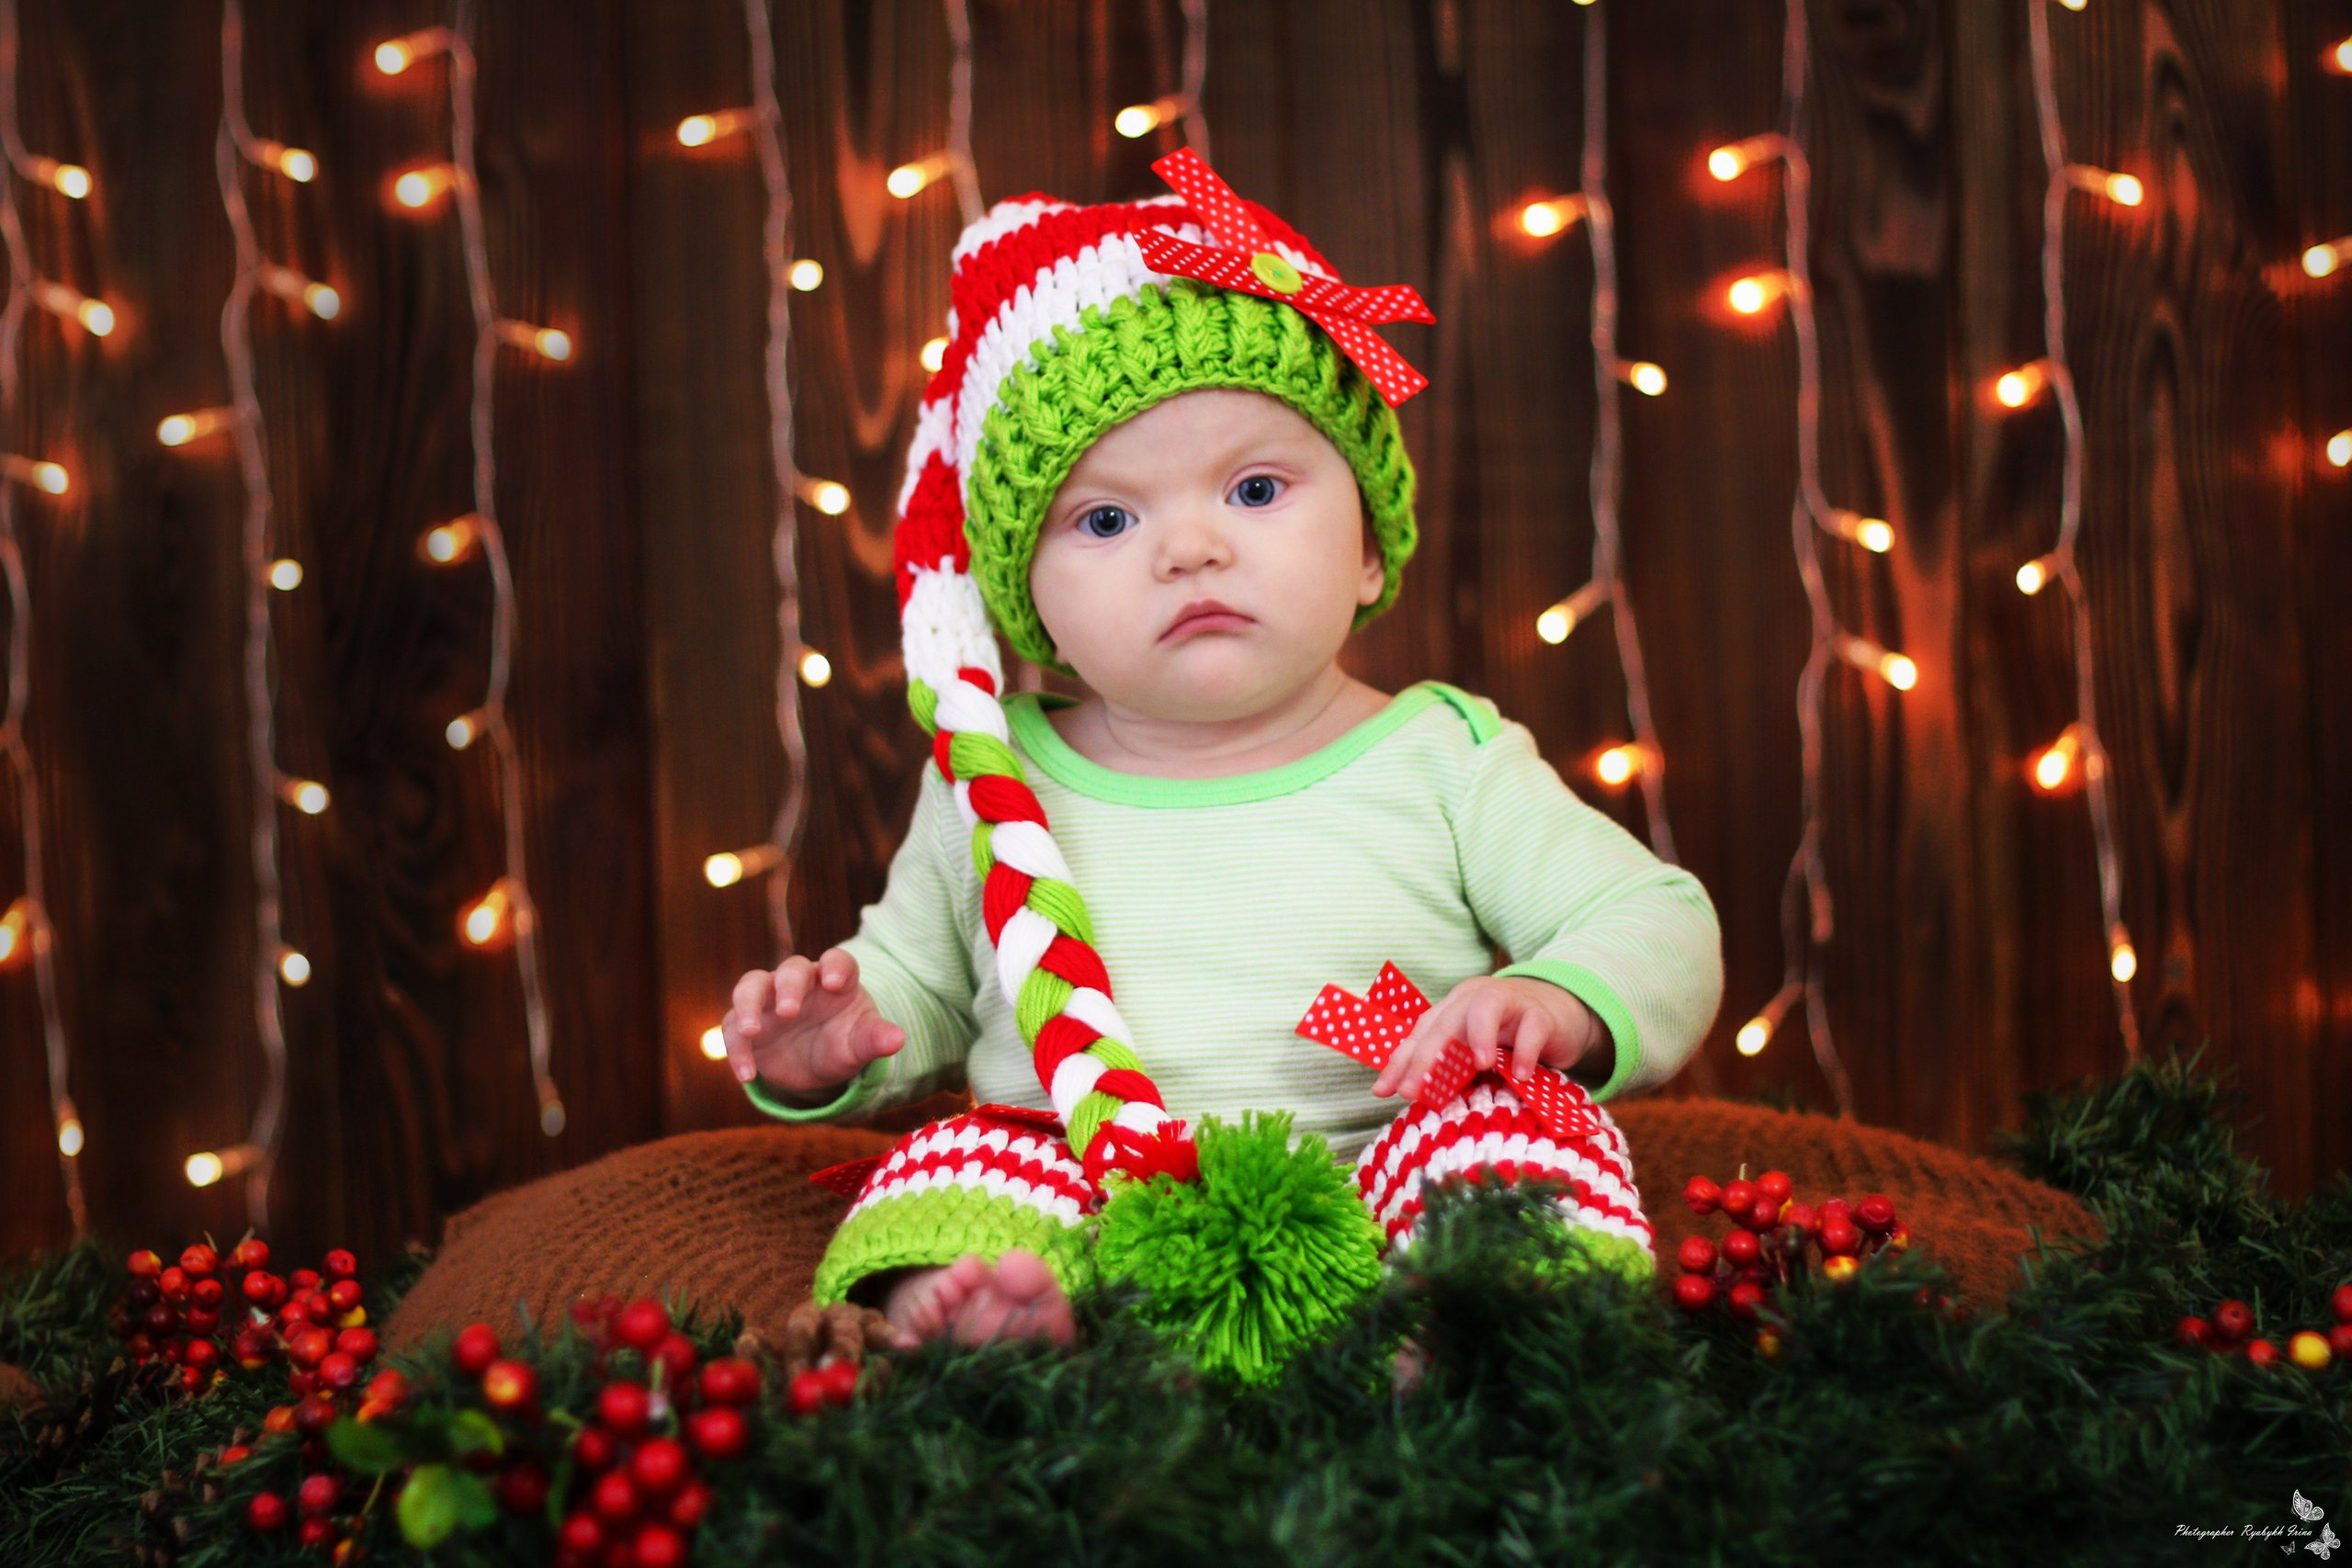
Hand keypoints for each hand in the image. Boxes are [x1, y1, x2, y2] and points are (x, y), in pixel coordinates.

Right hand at [723, 947, 904, 1093]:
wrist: (816, 1065)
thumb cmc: (844, 1042)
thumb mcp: (860, 1045)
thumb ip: (876, 1039)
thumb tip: (898, 1039)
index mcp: (835, 980)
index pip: (837, 961)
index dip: (835, 967)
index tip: (834, 982)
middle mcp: (800, 983)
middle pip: (791, 970)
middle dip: (788, 987)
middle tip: (789, 1011)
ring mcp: (769, 1000)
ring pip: (751, 986)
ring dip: (748, 1005)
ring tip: (752, 1031)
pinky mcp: (746, 1023)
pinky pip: (733, 1028)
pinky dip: (737, 1050)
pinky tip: (747, 1075)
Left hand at [1368, 975, 1599, 1100]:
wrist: (1561, 1012)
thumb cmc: (1509, 1037)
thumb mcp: (1474, 1053)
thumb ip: (1447, 1070)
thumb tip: (1408, 1096)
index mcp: (1452, 1010)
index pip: (1420, 1034)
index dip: (1400, 1061)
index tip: (1383, 1091)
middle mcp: (1474, 1000)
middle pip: (1444, 1024)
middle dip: (1426, 1057)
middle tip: (1414, 1090)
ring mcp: (1509, 1002)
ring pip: (1486, 1007)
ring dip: (1479, 1036)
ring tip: (1480, 1066)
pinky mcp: (1541, 1013)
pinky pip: (1531, 1026)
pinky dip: (1525, 1049)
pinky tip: (1521, 1074)